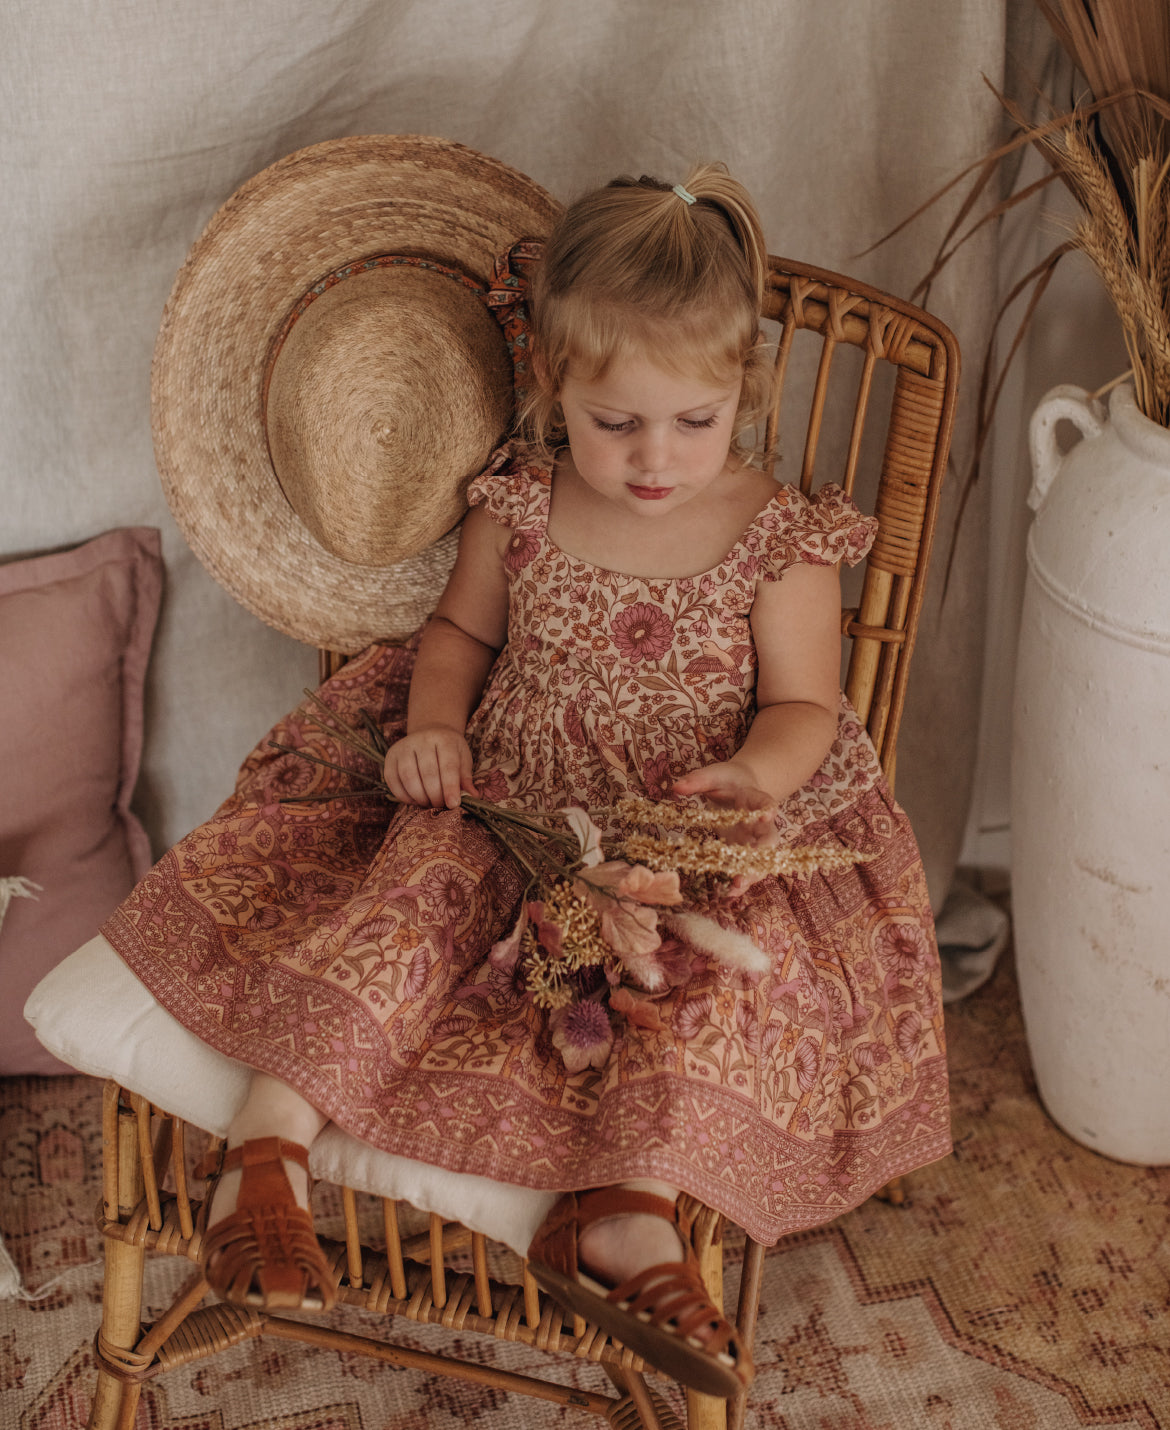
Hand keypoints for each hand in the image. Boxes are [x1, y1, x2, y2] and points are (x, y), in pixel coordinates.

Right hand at [383, 725, 476, 809]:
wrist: (429, 733)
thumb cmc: (449, 750)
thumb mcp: (462, 759)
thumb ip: (466, 778)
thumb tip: (472, 796)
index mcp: (444, 739)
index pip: (448, 765)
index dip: (450, 787)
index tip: (454, 804)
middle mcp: (421, 740)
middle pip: (427, 773)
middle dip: (435, 796)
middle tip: (441, 806)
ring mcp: (402, 747)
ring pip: (408, 778)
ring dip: (420, 797)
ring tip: (429, 803)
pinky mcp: (389, 757)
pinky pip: (393, 782)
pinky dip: (404, 796)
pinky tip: (415, 800)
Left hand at [670, 761, 779, 896]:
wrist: (738, 788)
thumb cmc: (727, 780)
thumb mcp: (713, 775)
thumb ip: (698, 780)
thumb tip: (676, 788)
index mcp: (755, 799)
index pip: (766, 802)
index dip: (768, 810)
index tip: (767, 815)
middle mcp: (761, 823)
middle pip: (769, 840)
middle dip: (760, 856)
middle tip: (747, 869)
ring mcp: (754, 839)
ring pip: (760, 860)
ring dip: (750, 875)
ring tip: (735, 889)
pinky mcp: (744, 851)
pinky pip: (746, 867)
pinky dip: (740, 881)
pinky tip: (728, 893)